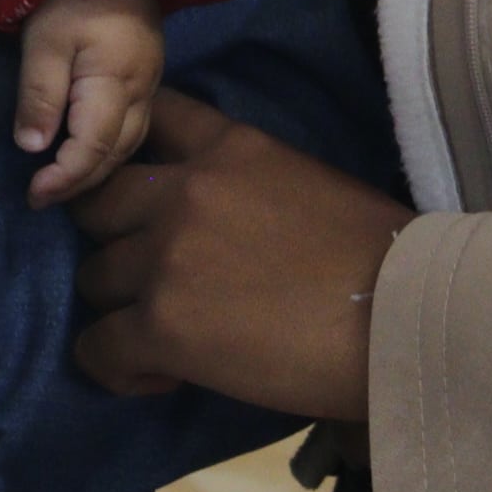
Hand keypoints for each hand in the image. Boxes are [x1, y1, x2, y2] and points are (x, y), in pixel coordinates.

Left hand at [16, 0, 162, 206]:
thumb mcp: (45, 39)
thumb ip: (40, 94)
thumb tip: (32, 148)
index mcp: (116, 86)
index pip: (92, 150)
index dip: (63, 179)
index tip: (33, 195)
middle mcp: (141, 92)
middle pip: (115, 154)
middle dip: (80, 183)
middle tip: (41, 197)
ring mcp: (150, 82)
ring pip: (129, 143)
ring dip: (97, 169)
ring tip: (63, 183)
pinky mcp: (148, 72)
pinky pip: (134, 126)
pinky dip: (110, 149)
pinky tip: (91, 150)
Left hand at [70, 94, 410, 420]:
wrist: (398, 317)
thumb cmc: (381, 256)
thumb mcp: (308, 182)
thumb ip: (250, 186)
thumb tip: (228, 226)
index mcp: (229, 147)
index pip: (157, 116)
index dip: (137, 153)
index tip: (143, 189)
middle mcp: (183, 191)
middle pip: (97, 204)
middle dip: (115, 240)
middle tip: (150, 276)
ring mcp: (164, 257)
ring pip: (92, 278)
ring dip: (120, 306)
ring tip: (159, 334)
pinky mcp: (158, 326)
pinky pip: (97, 348)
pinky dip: (118, 367)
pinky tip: (158, 375)